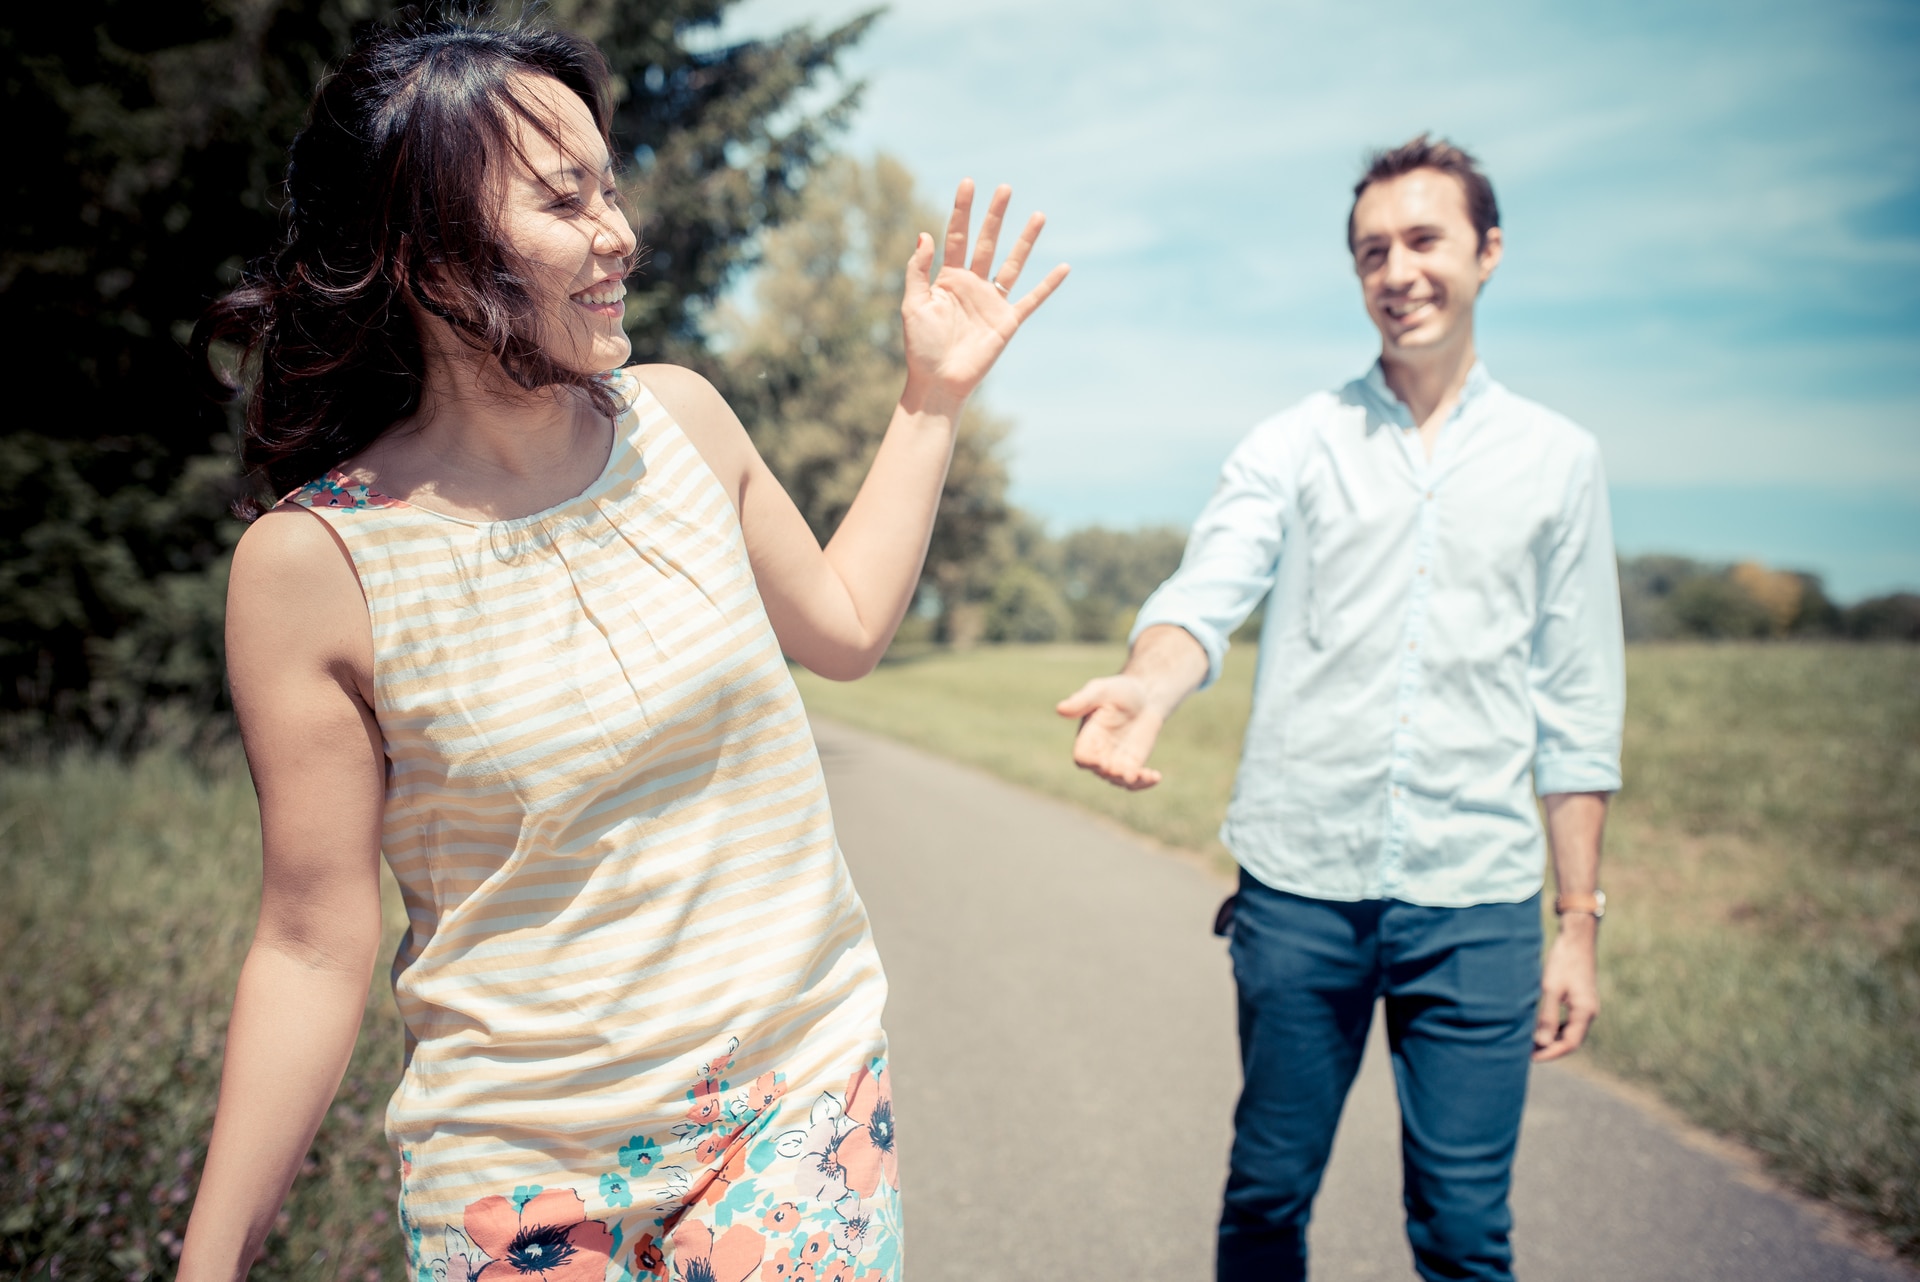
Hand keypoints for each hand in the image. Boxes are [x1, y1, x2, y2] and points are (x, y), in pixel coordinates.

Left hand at [900, 179, 1068, 405]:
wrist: (938, 382)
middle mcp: (972, 285)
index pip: (957, 237)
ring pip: (1013, 264)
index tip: (969, 183)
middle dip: (995, 215)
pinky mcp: (1007, 321)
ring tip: (1038, 215)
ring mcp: (991, 302)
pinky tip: (1063, 267)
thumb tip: (925, 235)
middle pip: (987, 242)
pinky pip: (1031, 299)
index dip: (962, 210)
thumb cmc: (921, 347)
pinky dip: (1048, 284)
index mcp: (948, 278)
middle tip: (1005, 188)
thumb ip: (918, 270)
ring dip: (1025, 240)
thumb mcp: (913, 305)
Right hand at [1056, 675, 1167, 789]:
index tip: (1101, 762)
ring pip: (1119, 780)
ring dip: (1131, 780)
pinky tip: (1156, 776)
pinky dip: (1145, 782)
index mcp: (1087, 737)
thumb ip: (1082, 701)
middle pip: (1101, 772)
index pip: (1082, 757)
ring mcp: (1116, 761)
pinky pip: (1135, 780)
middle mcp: (1099, 753)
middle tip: (1128, 773)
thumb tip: (1060, 709)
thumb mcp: (1100, 691)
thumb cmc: (1117, 690)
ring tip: (1146, 775)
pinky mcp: (1133, 764)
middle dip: (1113, 774)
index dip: (1090, 761)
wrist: (1143, 695)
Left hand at [1533, 916, 1599, 1061]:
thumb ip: (1547, 1016)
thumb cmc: (1563, 961)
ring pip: (1571, 1032)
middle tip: (1527, 1052)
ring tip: (1532, 1043)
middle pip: (1572, 1040)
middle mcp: (1590, 1012)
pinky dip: (1556, 1028)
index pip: (1570, 1043)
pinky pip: (1570, 1021)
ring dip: (1553, 1039)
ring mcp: (1587, 1006)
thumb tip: (1542, 1042)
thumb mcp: (1550, 989)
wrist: (1577, 939)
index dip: (1550, 1053)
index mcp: (1585, 1011)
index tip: (1530, 1057)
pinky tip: (1541, 1027)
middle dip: (1550, 1049)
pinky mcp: (1581, 1000)